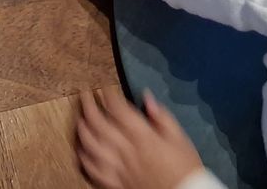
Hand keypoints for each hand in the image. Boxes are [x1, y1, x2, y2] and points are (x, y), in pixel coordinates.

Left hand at [77, 90, 202, 188]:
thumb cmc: (185, 168)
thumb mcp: (180, 138)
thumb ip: (162, 116)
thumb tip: (147, 96)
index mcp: (143, 137)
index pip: (118, 110)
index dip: (107, 95)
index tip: (103, 87)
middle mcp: (127, 151)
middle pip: (98, 123)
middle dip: (88, 105)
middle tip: (85, 94)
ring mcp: (119, 168)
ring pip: (91, 145)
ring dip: (82, 129)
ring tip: (80, 118)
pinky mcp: (116, 183)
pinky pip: (93, 170)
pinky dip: (84, 158)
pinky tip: (81, 149)